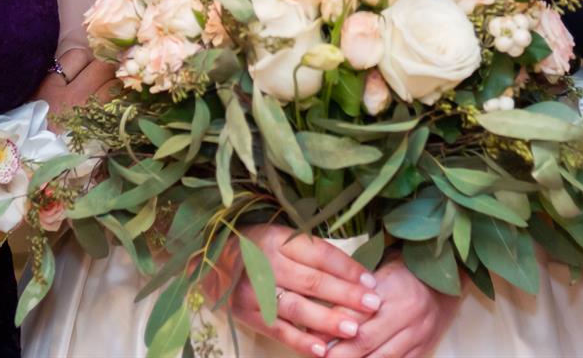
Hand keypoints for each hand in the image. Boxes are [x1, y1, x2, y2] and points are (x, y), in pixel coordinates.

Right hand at [217, 223, 381, 357]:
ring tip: (353, 328)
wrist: (209, 261)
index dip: (347, 268)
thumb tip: (354, 272)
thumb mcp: (280, 236)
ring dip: (327, 320)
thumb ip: (310, 252)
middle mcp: (265, 263)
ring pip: (297, 307)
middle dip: (345, 294)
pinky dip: (301, 342)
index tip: (371, 281)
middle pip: (312, 281)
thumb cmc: (256, 246)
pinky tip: (322, 350)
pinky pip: (278, 330)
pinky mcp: (247, 314)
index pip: (320, 254)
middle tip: (372, 305)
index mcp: (278, 239)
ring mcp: (254, 291)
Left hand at [327, 255, 461, 357]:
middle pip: (365, 340)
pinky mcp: (423, 349)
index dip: (331, 327)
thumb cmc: (406, 272)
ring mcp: (417, 334)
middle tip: (319, 356)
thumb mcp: (381, 271)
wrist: (446, 282)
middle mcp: (406, 313)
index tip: (312, 337)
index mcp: (391, 287)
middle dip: (338, 354)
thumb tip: (322, 314)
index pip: (355, 311)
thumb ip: (356, 292)